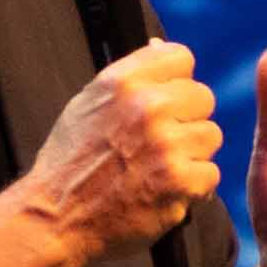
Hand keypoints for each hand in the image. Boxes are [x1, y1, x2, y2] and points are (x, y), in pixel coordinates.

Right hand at [25, 39, 222, 263]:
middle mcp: (147, 106)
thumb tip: (160, 47)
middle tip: (159, 145)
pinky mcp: (179, 181)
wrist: (55, 219)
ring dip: (192, 155)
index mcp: (123, 81)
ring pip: (211, 136)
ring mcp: (166, 144)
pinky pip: (211, 173)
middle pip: (203, 97)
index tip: (163, 105)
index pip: (181, 58)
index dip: (176, 82)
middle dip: (187, 121)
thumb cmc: (70, 162)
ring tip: (159, 169)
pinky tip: (164, 192)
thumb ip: (129, 77)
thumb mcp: (88, 105)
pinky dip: (193, 188)